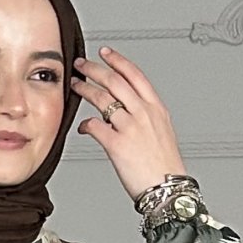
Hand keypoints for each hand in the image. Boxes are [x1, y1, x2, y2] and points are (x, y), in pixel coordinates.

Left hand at [72, 46, 186, 203]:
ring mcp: (130, 127)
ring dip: (85, 89)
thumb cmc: (164, 168)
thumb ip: (146, 117)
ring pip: (102, 99)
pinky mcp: (117, 144)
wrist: (167, 189)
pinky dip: (85, 125)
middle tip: (81, 64)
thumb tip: (128, 112)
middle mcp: (143, 113)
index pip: (135, 75)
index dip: (118, 60)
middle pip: (115, 81)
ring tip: (75, 85)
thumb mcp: (162, 133)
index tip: (106, 53)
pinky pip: (95, 126)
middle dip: (94, 69)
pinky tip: (82, 127)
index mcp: (156, 108)